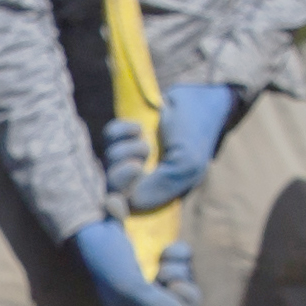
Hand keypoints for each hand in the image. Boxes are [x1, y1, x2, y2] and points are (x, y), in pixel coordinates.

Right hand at [73, 220, 196, 305]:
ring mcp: (157, 279)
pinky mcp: (164, 256)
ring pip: (188, 283)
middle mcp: (147, 302)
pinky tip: (166, 251)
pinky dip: (180, 254)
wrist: (95, 219)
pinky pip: (187, 259)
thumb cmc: (106, 259)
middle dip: (184, 296)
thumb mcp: (128, 288)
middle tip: (171, 285)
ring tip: (162, 264)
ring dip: (179, 273)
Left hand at [101, 82, 241, 215]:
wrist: (198, 97)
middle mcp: (143, 178)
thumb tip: (131, 201)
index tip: (117, 199)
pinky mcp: (125, 135)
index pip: (128, 209)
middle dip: (121, 176)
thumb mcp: (186, 164)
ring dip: (125, 150)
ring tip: (145, 142)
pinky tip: (137, 127)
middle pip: (112, 187)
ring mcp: (132, 155)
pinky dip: (120, 131)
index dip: (118, 204)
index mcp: (160, 194)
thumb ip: (161, 185)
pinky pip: (108, 136)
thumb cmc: (195, 134)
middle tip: (137, 165)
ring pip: (108, 160)